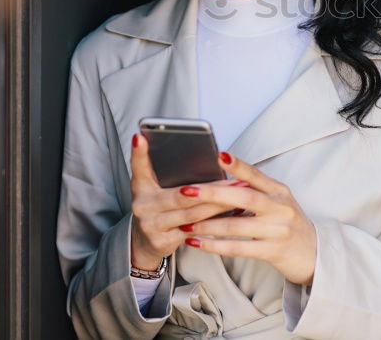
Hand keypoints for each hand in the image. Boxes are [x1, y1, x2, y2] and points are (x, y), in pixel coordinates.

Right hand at [129, 133, 245, 270]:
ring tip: (241, 195)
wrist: (144, 244)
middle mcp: (143, 205)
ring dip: (220, 204)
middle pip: (181, 194)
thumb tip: (206, 159)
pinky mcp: (162, 241)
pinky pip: (196, 230)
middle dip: (214, 187)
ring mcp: (151, 225)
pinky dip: (216, 222)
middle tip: (237, 180)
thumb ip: (171, 175)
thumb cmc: (158, 209)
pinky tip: (233, 215)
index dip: (139, 153)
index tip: (141, 137)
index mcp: (141, 187)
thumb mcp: (157, 190)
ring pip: (193, 213)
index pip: (139, 166)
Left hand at [180, 152, 317, 285]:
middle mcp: (280, 207)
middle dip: (212, 194)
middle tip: (188, 191)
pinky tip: (198, 243)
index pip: (255, 175)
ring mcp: (277, 230)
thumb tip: (221, 184)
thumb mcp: (278, 203)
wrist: (314, 253)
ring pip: (236, 226)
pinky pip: (237, 248)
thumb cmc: (289, 225)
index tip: (219, 155)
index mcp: (279, 191)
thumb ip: (255, 192)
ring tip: (186, 222)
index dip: (238, 165)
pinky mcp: (272, 251)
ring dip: (207, 224)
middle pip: (243, 197)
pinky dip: (214, 245)